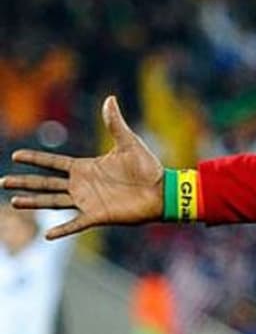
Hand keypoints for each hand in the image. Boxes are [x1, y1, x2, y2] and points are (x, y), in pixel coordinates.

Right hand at [2, 96, 163, 238]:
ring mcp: (88, 201)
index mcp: (86, 168)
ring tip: (14, 202)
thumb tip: (110, 98)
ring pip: (53, 202)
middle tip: (2, 182)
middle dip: (24, 182)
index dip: (35, 159)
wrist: (162, 191)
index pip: (53, 163)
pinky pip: (76, 224)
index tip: (15, 156)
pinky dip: (63, 229)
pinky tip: (47, 234)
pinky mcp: (98, 216)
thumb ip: (115, 123)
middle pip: (46, 183)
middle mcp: (82, 185)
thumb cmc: (147, 168)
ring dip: (34, 202)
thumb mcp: (129, 142)